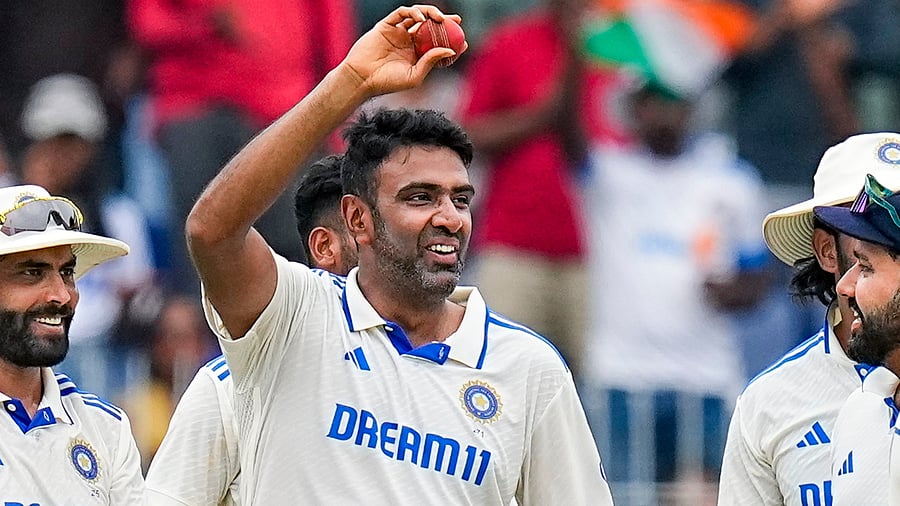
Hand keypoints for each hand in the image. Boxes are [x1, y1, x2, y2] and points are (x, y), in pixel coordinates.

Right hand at [340, 5, 466, 96]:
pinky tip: (421, 19)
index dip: (451, 40)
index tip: (464, 41)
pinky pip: (401, 13)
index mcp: (415, 55)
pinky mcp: (386, 25)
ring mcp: (397, 32)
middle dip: (445, 21)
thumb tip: (450, 50)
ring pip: (417, 16)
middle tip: (457, 21)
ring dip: (430, 13)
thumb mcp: (414, 76)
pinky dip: (413, 12)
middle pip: (429, 26)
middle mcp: (407, 41)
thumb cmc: (387, 82)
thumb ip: (431, 62)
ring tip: (440, 19)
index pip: (436, 44)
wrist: (362, 78)